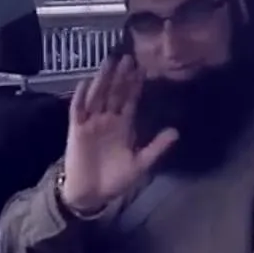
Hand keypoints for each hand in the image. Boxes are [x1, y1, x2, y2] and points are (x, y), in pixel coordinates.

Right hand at [61, 54, 178, 213]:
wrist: (91, 195)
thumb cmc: (115, 180)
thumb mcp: (140, 164)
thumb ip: (156, 148)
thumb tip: (176, 132)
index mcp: (124, 125)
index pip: (130, 100)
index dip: (135, 85)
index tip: (142, 68)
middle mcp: (108, 119)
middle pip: (115, 93)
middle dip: (121, 76)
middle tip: (127, 57)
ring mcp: (91, 123)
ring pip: (98, 96)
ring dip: (103, 80)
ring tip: (109, 63)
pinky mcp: (76, 130)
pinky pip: (78, 110)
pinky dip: (80, 97)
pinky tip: (84, 83)